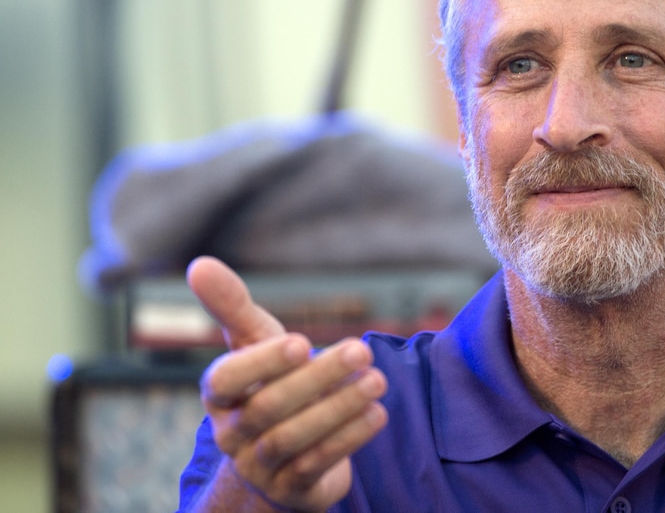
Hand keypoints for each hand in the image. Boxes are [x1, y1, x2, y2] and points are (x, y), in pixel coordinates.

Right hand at [188, 257, 387, 511]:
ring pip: (293, 438)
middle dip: (317, 378)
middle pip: (268, 407)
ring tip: (377, 380)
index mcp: (218, 393)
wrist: (277, 456)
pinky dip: (348, 438)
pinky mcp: (291, 488)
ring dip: (339, 408)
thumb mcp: (253, 343)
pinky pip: (316, 465)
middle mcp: (231, 432)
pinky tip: (377, 413)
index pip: (225, 379)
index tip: (303, 341)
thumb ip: (231, 306)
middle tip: (361, 350)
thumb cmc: (266, 383)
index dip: (262, 362)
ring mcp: (259, 464)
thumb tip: (199, 264)